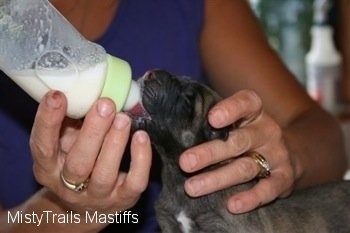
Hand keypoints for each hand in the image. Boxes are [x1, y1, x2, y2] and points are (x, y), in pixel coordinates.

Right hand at [30, 91, 151, 213]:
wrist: (87, 206)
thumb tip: (87, 88)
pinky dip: (141, 159)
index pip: (42, 146)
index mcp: (48, 167)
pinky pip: (134, 182)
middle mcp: (69, 185)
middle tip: (105, 104)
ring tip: (123, 118)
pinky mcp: (123, 199)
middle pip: (78, 163)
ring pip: (104, 174)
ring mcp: (97, 195)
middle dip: (92, 132)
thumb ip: (70, 122)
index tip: (58, 95)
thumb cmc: (76, 162)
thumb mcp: (65, 143)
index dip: (48, 121)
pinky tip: (141, 137)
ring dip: (114, 143)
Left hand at [179, 90, 294, 213]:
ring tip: (192, 188)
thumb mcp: (239, 122)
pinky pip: (268, 189)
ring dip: (218, 179)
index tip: (212, 118)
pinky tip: (232, 205)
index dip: (231, 109)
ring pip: (245, 168)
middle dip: (209, 153)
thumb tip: (174, 129)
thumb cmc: (249, 134)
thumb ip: (214, 123)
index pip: (246, 103)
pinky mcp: (284, 178)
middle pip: (238, 141)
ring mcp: (276, 155)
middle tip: (184, 162)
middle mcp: (266, 131)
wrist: (291, 152)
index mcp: (254, 113)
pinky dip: (251, 198)